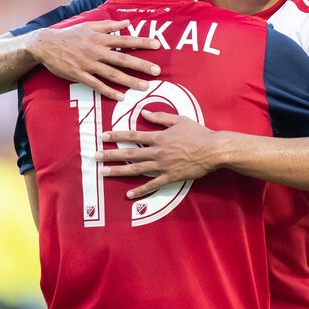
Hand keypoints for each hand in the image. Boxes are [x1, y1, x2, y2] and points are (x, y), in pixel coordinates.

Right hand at [25, 20, 160, 99]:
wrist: (46, 45)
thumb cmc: (70, 35)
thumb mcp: (89, 25)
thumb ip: (109, 25)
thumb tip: (127, 23)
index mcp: (101, 38)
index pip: (126, 40)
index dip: (142, 43)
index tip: (158, 46)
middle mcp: (97, 51)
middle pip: (123, 59)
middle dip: (141, 65)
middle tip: (157, 71)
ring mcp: (88, 64)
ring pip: (112, 74)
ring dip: (129, 81)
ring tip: (144, 87)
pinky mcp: (80, 75)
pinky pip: (97, 85)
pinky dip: (109, 91)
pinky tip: (120, 97)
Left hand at [96, 111, 223, 197]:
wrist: (213, 150)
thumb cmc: (198, 133)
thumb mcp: (179, 120)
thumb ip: (160, 117)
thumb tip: (144, 113)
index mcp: (159, 137)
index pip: (133, 136)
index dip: (116, 135)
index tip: (103, 136)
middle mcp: (157, 152)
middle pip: (130, 153)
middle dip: (111, 155)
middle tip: (95, 157)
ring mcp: (163, 166)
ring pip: (136, 169)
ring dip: (119, 171)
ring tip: (104, 173)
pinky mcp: (170, 177)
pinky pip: (152, 185)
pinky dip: (140, 190)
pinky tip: (129, 194)